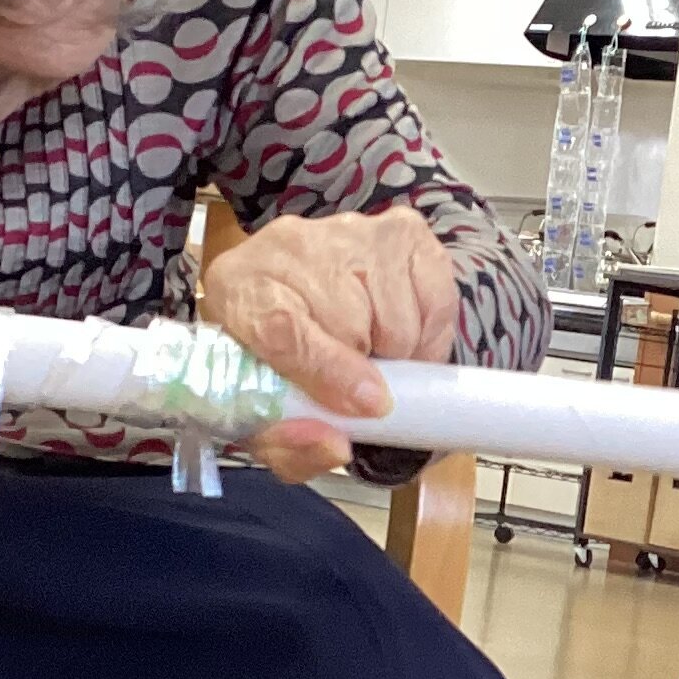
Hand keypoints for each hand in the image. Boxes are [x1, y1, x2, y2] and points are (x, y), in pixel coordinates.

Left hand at [199, 208, 457, 482]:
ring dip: (395, 349)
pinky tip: (396, 327)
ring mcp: (352, 231)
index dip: (327, 370)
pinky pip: (438, 301)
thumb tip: (337, 448)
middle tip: (353, 375)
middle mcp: (292, 246)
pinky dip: (427, 330)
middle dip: (364, 368)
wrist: (301, 294)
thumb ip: (289, 444)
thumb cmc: (278, 361)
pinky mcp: (404, 230)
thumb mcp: (267, 413)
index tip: (367, 404)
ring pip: (400, 317)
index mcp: (240, 291)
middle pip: (354, 324)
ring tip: (370, 348)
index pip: (282, 328)